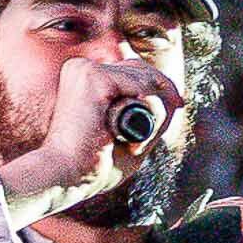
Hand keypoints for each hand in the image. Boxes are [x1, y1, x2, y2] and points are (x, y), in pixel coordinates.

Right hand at [0, 55, 184, 221]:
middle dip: (163, 92)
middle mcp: (83, 67)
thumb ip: (147, 117)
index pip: (133, 69)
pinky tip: (134, 131)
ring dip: (154, 110)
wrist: (64, 175)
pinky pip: (139, 85)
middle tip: (169, 117)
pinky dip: (147, 107)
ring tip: (135, 143)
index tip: (177, 103)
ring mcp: (86, 69)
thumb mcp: (127, 137)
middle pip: (142, 69)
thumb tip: (177, 100)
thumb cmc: (92, 165)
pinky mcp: (92, 77)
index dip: (159, 84)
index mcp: (85, 78)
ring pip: (144, 79)